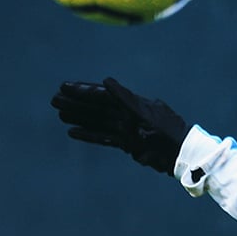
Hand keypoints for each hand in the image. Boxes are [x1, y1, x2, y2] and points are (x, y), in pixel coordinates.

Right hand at [51, 77, 189, 175]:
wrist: (181, 155)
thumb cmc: (167, 133)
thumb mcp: (146, 114)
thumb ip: (125, 98)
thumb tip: (106, 81)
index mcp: (133, 104)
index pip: (104, 94)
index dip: (84, 90)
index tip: (65, 86)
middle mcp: (128, 115)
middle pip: (98, 107)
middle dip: (77, 102)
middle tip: (54, 99)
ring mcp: (127, 129)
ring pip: (98, 121)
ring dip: (79, 117)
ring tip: (60, 113)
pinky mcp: (128, 143)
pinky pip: (104, 137)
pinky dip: (89, 134)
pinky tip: (73, 131)